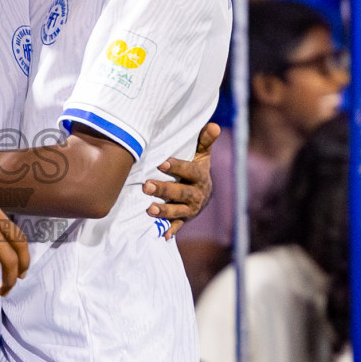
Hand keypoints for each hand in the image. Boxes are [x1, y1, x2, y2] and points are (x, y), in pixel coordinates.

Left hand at [145, 122, 217, 238]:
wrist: (203, 193)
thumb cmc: (196, 169)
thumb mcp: (202, 155)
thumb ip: (205, 141)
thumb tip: (214, 125)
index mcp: (199, 176)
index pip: (189, 171)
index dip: (176, 167)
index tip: (161, 163)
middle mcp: (197, 194)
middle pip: (181, 193)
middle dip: (164, 190)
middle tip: (146, 185)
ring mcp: (190, 209)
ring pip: (178, 211)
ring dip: (164, 211)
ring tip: (149, 209)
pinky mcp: (184, 219)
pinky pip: (178, 226)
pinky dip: (171, 231)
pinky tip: (163, 236)